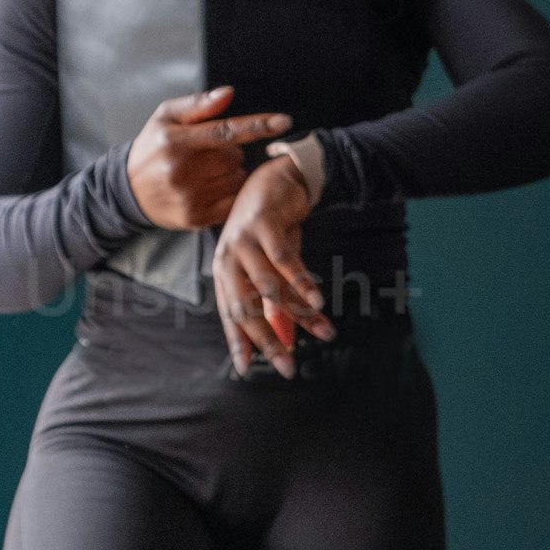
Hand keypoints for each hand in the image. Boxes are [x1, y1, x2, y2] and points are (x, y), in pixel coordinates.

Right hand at [124, 86, 291, 234]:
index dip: (257, 126)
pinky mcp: (196, 218)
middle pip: (235, 157)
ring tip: (205, 172)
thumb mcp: (166, 117)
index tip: (284, 121)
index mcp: (176, 141)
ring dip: (230, 173)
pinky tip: (210, 187)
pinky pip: (233, 200)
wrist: (127, 190)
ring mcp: (189, 197)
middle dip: (230, 153)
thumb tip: (229, 93)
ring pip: (237, 179)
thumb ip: (198, 105)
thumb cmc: (152, 147)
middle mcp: (182, 171)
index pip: (225, 131)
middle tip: (207, 154)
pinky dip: (230, 192)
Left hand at [211, 149, 329, 378]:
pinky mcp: (263, 226)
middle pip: (245, 309)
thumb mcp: (271, 270)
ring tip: (323, 332)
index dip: (239, 343)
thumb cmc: (272, 230)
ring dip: (297, 313)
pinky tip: (317, 300)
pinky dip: (302, 282)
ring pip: (268, 288)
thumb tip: (284, 340)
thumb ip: (274, 303)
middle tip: (289, 367)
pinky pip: (284, 260)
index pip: (229, 316)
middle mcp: (227, 259)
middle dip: (268, 341)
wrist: (277, 180)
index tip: (247, 370)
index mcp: (226, 273)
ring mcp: (242, 241)